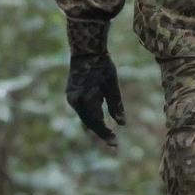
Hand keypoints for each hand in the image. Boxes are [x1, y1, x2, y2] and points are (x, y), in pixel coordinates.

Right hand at [64, 18, 124, 146]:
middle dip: (101, 133)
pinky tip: (100, 122)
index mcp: (85, 99)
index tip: (115, 144)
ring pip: (85, 118)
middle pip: (89, 123)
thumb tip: (122, 124)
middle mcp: (75, 102)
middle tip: (114, 144)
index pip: (96, 122)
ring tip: (109, 136)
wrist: (86, 50)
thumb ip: (116, 105)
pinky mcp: (72, 95)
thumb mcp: (112, 84)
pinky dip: (91, 117)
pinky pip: (83, 110)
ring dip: (96, 126)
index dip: (105, 134)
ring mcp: (72, 99)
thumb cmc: (102, 65)